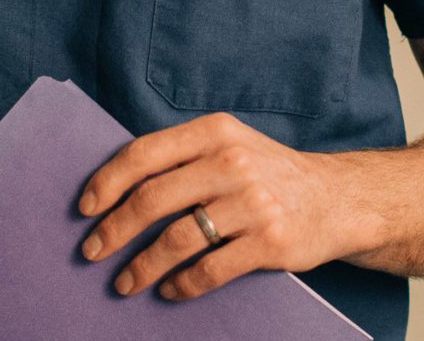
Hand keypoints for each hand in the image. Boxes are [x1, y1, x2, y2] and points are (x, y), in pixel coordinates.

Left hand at [77, 112, 369, 302]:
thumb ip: (184, 156)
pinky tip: (169, 291)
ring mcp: (253, 203)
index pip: (144, 154)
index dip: (107, 182)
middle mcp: (232, 162)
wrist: (338, 199)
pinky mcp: (269, 241)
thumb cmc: (271, 174)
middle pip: (152, 200)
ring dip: (141, 266)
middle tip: (92, 252)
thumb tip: (117, 186)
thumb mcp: (231, 145)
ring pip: (175, 240)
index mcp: (215, 132)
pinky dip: (181, 285)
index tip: (85, 208)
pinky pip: (209, 270)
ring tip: (124, 282)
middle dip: (114, 230)